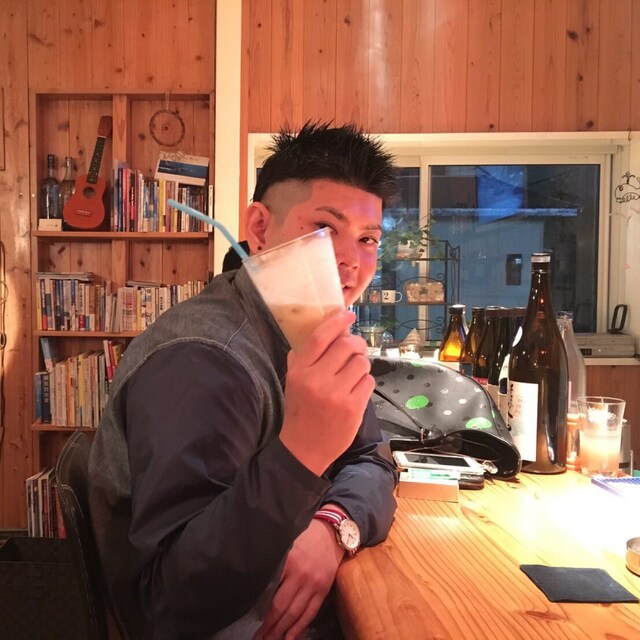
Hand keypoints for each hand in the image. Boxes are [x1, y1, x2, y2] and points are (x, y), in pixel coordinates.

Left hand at [254, 518, 343, 639]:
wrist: (331, 533)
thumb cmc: (304, 537)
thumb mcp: (286, 545)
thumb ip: (276, 564)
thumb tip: (260, 587)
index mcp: (288, 562)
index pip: (272, 592)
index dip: (262, 610)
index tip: (253, 623)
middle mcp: (301, 575)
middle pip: (282, 607)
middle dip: (270, 626)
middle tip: (259, 638)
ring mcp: (314, 584)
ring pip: (296, 613)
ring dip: (283, 630)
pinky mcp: (324, 590)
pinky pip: (311, 612)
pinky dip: (300, 627)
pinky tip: (291, 637)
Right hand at [279, 310, 373, 474]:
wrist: (304, 449)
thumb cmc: (300, 410)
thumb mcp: (293, 381)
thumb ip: (302, 357)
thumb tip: (322, 332)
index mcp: (301, 370)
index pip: (321, 337)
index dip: (337, 322)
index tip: (348, 315)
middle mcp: (318, 379)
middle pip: (346, 345)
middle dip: (356, 344)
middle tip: (356, 348)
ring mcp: (337, 394)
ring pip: (361, 362)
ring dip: (361, 364)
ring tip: (354, 373)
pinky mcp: (353, 407)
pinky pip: (368, 381)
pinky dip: (364, 382)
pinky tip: (355, 389)